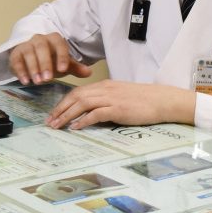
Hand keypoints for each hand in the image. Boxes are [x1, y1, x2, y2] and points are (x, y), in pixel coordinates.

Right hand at [8, 33, 92, 84]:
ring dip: (33, 68)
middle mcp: (40, 39)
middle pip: (42, 47)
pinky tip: (25, 81)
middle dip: (45, 63)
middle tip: (48, 79)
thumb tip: (88, 73)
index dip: (61, 56)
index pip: (59, 44)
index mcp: (54, 39)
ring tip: (38, 82)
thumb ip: (75, 68)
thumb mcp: (64, 64)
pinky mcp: (16, 53)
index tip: (63, 70)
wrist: (34, 59)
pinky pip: (16, 60)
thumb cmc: (52, 61)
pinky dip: (20, 71)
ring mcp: (27, 45)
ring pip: (28, 52)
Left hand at [46, 80, 195, 129]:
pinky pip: (95, 113)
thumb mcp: (121, 96)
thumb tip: (91, 112)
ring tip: (57, 126)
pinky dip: (83, 120)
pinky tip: (76, 127)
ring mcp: (111, 98)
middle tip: (49, 121)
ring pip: (82, 103)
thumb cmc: (144, 100)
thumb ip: (106, 100)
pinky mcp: (118, 109)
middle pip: (76, 96)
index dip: (64, 102)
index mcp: (105, 85)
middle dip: (60, 109)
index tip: (54, 113)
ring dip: (67, 115)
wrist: (162, 100)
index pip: (78, 91)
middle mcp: (105, 89)